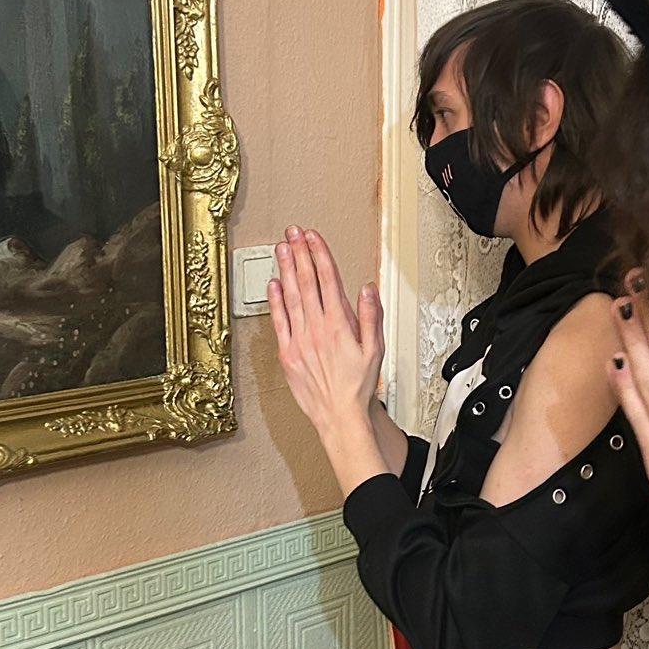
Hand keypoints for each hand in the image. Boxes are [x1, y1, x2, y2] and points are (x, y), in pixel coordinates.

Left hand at [268, 227, 383, 439]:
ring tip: (281, 248)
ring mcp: (299, 340)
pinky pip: (278, 321)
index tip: (313, 237)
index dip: (319, 254)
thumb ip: (371, 316)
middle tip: (293, 233)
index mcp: (339, 324)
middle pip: (307, 282)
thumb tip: (367, 289)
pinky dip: (275, 301)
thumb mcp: (375, 349)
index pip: (328, 280)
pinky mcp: (287, 353)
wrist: (339, 416)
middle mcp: (317, 328)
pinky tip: (273, 284)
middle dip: (299, 253)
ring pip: (291, 296)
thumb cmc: (357, 386)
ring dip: (286, 270)